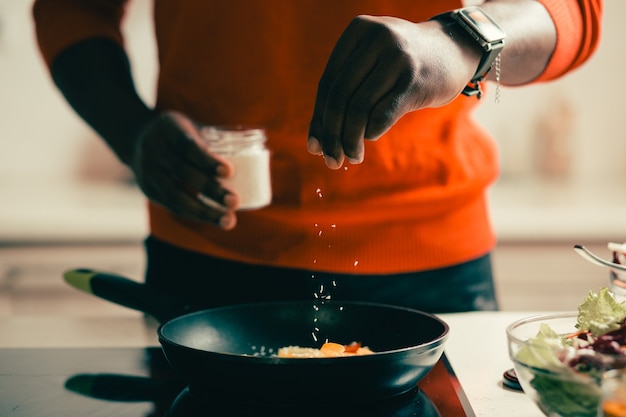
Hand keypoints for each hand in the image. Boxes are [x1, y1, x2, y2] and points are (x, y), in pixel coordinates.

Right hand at [130, 111, 239, 228]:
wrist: (135, 138)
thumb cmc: (179, 132)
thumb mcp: (191, 126)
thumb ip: (214, 141)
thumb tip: (255, 158)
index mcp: (168, 128)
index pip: (187, 145)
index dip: (207, 160)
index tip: (230, 171)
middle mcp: (153, 149)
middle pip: (183, 172)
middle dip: (211, 189)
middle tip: (235, 202)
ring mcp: (147, 171)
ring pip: (176, 195)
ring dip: (204, 211)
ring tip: (228, 220)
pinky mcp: (148, 189)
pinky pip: (172, 205)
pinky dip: (194, 213)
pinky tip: (214, 219)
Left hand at [307, 15, 480, 168]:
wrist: (454, 50)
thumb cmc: (401, 63)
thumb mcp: (370, 60)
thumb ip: (345, 89)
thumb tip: (316, 141)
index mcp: (358, 30)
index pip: (328, 83)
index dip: (318, 118)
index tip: (313, 146)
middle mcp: (377, 40)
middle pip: (340, 97)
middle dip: (331, 133)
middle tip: (329, 159)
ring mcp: (397, 59)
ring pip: (359, 108)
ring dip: (350, 140)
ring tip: (349, 157)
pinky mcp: (415, 81)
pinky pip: (382, 114)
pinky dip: (371, 132)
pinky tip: (369, 139)